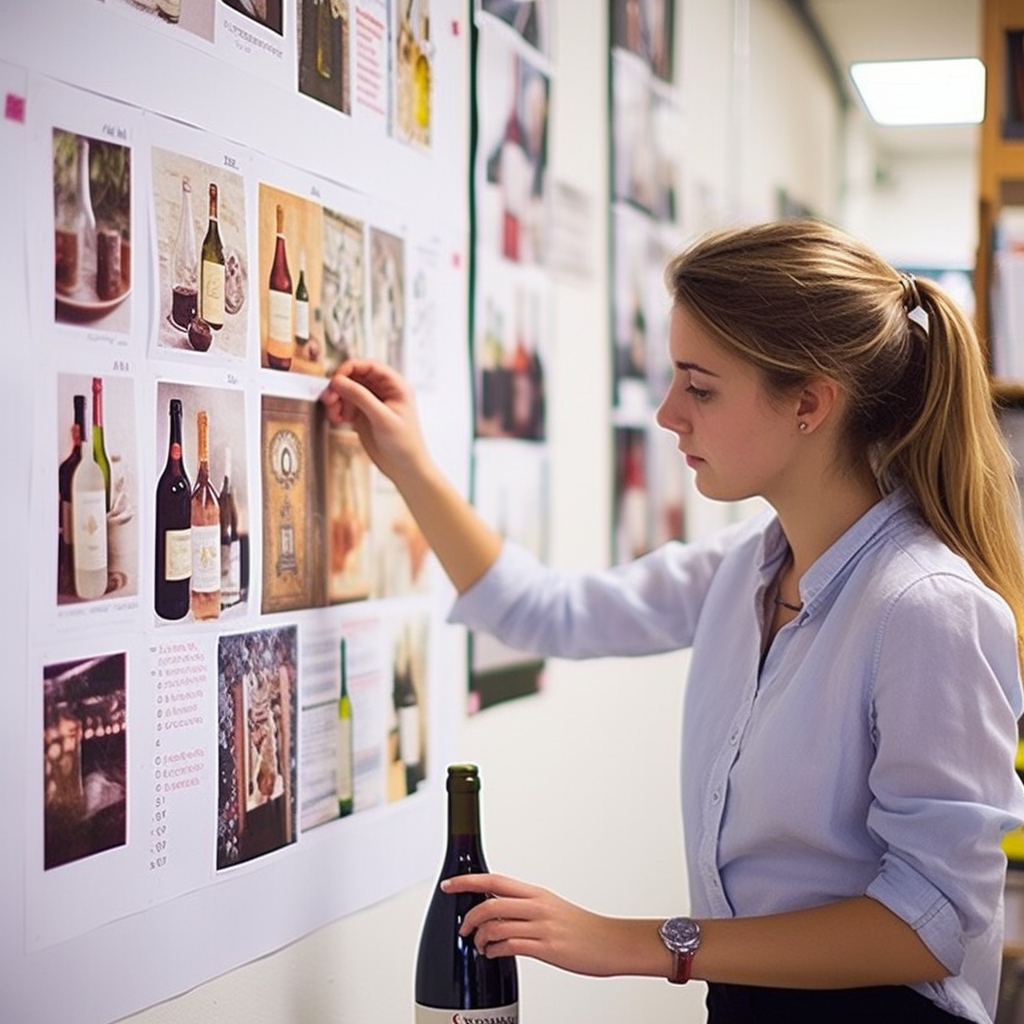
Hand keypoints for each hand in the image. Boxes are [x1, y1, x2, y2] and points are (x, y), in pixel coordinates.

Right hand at [320, 360, 431, 484]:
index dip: (349, 368)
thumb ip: (361, 397)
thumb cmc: (403, 443)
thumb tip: (338, 380)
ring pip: (347, 391)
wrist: (405, 468)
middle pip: (354, 377)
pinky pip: (345, 405)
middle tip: (329, 400)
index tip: (334, 380)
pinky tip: (338, 421)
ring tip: (334, 415)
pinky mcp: (363, 415)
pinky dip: (338, 410)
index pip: (369, 366)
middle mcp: (383, 390)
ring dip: (336, 399)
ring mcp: (372, 402)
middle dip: (339, 387)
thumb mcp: (382, 418)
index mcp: (395, 385)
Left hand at [441, 873, 666, 978]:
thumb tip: (500, 906)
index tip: (448, 884)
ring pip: (496, 926)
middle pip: (490, 903)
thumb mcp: (551, 907)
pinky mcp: (546, 948)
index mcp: (536, 893)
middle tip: (463, 928)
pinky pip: (509, 946)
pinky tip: (493, 954)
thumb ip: (526, 905)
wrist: (611, 942)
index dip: (467, 881)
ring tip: (480, 945)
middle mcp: (536, 906)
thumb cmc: (582, 927)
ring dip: (480, 938)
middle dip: (469, 917)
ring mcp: (541, 927)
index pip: (495, 880)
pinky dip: (493, 951)